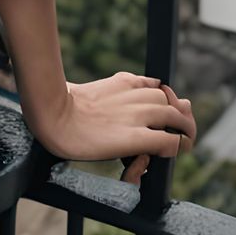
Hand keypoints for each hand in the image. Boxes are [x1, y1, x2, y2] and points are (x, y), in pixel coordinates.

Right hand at [26, 72, 195, 184]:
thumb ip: (120, 88)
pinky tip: (169, 153)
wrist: (52, 116)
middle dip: (178, 116)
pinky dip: (175, 147)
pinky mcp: (136, 137)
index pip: (158, 87)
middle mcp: (135, 95)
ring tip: (182, 143)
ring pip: (176, 118)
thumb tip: (147, 87)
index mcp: (125, 82)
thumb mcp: (97, 89)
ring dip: (183, 131)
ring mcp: (137, 116)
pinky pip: (168, 142)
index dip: (166, 102)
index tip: (165, 114)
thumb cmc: (66, 105)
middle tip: (178, 132)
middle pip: (170, 102)